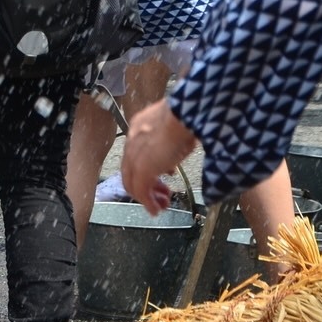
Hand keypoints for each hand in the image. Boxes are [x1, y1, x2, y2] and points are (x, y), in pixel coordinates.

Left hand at [119, 100, 199, 215]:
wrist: (189, 111)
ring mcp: (135, 156)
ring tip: (160, 206)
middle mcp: (133, 141)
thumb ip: (172, 145)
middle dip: (146, 187)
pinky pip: (141, 192)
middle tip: (160, 196)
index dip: (148, 170)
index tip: (160, 180)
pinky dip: (148, 204)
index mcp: (140, 127)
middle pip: (131, 172)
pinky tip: (156, 210)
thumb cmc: (191, 114)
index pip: (136, 156)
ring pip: (133, 184)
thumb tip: (176, 159)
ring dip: (147, 198)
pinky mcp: (142, 169)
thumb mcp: (178, 130)